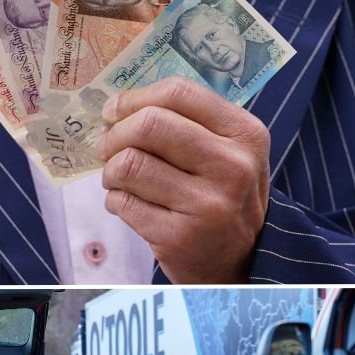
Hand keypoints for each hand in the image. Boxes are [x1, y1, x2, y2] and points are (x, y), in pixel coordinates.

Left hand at [97, 78, 271, 282]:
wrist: (241, 261)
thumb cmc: (225, 195)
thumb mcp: (230, 152)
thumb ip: (189, 122)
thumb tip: (118, 107)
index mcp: (246, 136)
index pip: (179, 94)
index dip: (135, 98)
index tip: (115, 111)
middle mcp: (234, 168)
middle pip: (150, 125)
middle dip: (116, 133)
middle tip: (108, 145)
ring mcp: (207, 205)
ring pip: (129, 164)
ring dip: (111, 170)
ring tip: (119, 179)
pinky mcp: (179, 236)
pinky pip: (123, 202)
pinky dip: (115, 200)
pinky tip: (130, 204)